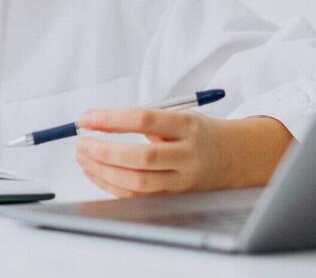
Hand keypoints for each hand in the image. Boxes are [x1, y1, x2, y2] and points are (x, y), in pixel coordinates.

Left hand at [74, 108, 292, 197]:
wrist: (234, 157)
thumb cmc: (198, 133)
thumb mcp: (180, 116)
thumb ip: (145, 121)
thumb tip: (97, 123)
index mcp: (187, 126)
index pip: (144, 120)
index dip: (111, 119)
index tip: (86, 118)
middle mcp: (187, 155)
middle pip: (140, 157)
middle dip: (104, 151)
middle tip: (81, 142)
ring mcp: (182, 180)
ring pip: (138, 182)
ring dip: (103, 170)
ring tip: (82, 156)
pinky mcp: (174, 198)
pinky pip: (137, 196)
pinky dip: (111, 185)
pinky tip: (94, 172)